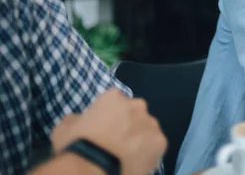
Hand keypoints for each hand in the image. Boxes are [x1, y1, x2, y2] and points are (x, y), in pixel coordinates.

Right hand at [51, 88, 166, 174]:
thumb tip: (80, 119)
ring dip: (140, 138)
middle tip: (116, 143)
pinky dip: (148, 154)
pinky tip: (136, 163)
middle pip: (135, 113)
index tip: (104, 129)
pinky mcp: (160, 142)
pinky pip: (155, 147)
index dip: (110, 116)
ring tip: (127, 156)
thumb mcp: (63, 128)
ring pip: (147, 129)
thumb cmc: (75, 146)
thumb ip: (76, 118)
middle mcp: (136, 105)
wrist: (91, 169)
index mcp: (114, 97)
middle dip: (128, 125)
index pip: (115, 102)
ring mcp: (150, 123)